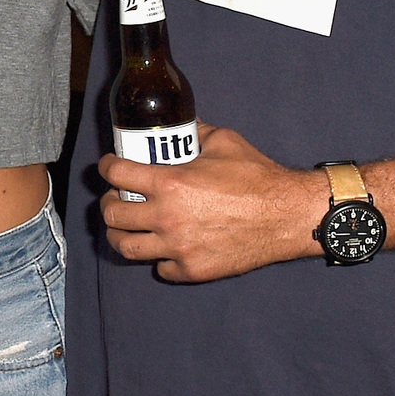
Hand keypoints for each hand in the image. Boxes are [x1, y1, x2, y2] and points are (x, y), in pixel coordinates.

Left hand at [98, 122, 324, 281]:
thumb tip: (183, 126)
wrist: (287, 215)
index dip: (107, 167)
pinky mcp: (192, 269)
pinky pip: (161, 268)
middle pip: (112, 215)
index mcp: (170, 183)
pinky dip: (159, 258)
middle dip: (108, 203)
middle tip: (116, 199)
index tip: (108, 166)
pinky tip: (165, 248)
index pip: (117, 174)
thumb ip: (196, 132)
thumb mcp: (224, 142)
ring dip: (120, 235)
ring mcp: (178, 247)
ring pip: (126, 247)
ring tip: (125, 228)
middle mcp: (167, 217)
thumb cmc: (258, 177)